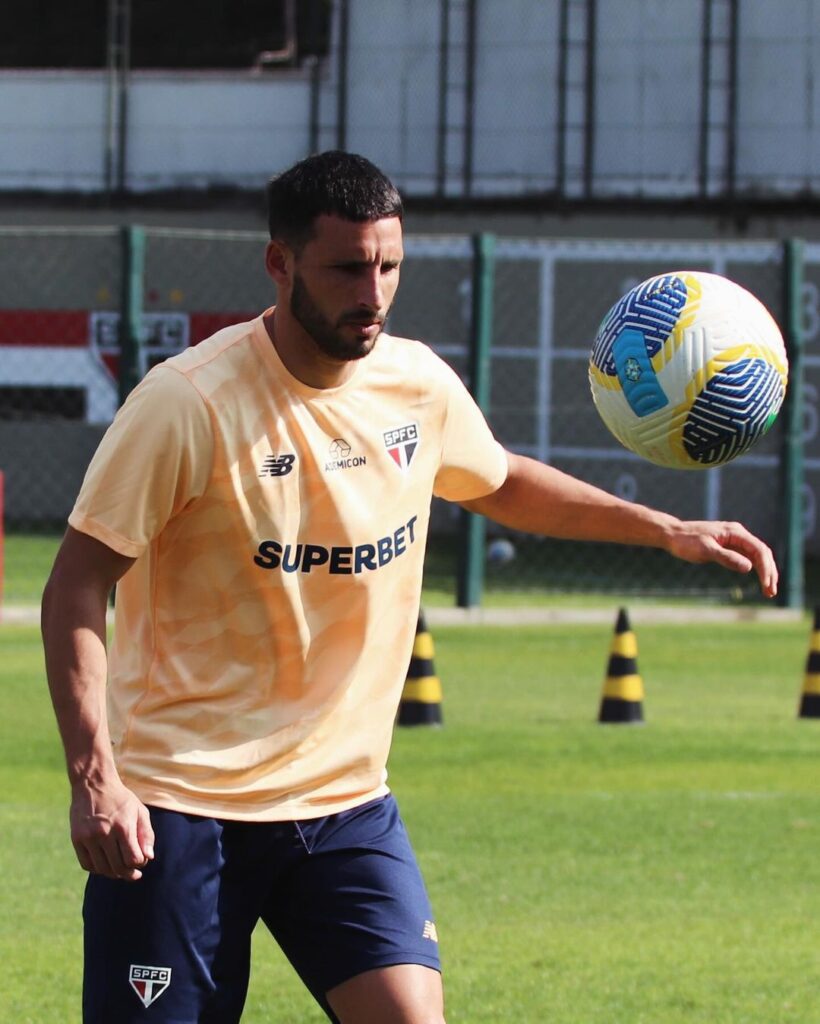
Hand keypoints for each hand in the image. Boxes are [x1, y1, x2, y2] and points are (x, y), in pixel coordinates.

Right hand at [70, 778, 154, 880]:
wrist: (94, 784)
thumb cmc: (121, 799)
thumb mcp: (140, 811)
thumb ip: (147, 834)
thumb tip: (149, 858)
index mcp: (123, 827)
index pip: (133, 860)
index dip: (140, 864)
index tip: (141, 859)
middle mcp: (105, 834)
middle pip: (118, 867)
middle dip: (129, 874)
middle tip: (133, 874)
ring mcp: (89, 837)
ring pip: (102, 869)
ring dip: (113, 873)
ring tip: (120, 869)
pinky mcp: (77, 839)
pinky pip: (87, 864)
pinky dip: (97, 869)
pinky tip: (105, 864)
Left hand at [664, 520, 778, 597]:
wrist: (672, 535)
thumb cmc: (686, 541)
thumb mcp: (706, 550)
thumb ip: (726, 557)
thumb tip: (749, 567)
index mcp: (735, 532)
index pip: (759, 550)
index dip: (765, 568)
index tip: (766, 585)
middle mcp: (738, 534)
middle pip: (762, 553)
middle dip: (769, 572)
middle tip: (771, 592)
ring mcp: (734, 540)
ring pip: (756, 556)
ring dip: (764, 572)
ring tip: (768, 591)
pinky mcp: (728, 547)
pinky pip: (747, 557)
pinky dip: (754, 569)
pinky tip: (758, 581)